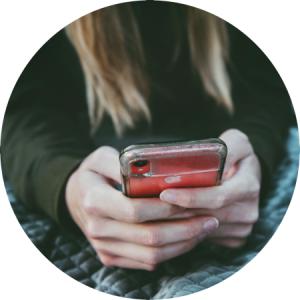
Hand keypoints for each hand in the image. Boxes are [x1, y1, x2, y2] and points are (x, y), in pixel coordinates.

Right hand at [65, 146, 218, 269]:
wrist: (75, 197)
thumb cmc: (92, 174)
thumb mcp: (100, 157)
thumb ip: (123, 161)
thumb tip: (153, 169)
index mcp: (95, 201)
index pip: (136, 210)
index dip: (167, 208)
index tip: (192, 201)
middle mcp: (98, 228)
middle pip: (149, 236)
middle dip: (184, 228)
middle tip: (209, 218)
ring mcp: (104, 247)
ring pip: (151, 255)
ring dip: (182, 243)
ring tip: (204, 229)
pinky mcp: (111, 256)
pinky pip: (146, 262)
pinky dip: (171, 253)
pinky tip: (186, 239)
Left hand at [160, 129, 260, 247]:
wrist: (249, 176)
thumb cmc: (238, 157)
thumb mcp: (237, 142)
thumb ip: (227, 146)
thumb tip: (210, 157)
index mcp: (248, 186)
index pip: (217, 196)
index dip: (190, 197)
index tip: (166, 193)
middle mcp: (247, 211)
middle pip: (206, 215)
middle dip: (177, 211)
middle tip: (151, 204)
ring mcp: (241, 227)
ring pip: (202, 228)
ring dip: (178, 221)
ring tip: (155, 211)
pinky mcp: (234, 237)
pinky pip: (206, 236)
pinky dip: (187, 229)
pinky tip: (171, 219)